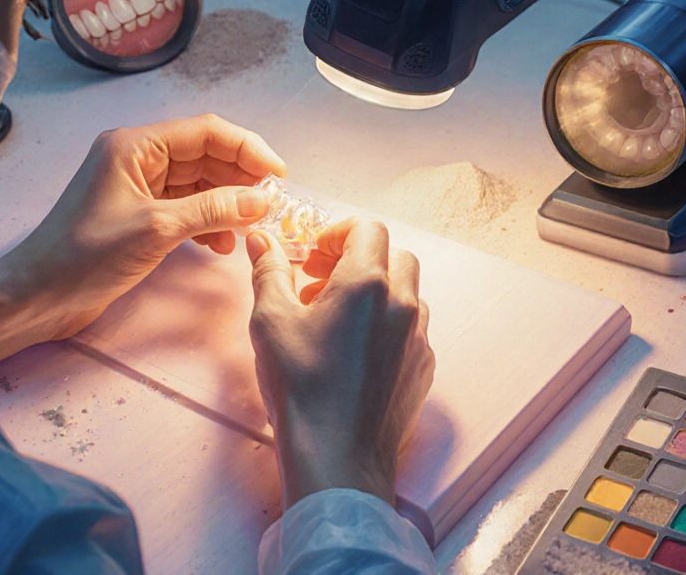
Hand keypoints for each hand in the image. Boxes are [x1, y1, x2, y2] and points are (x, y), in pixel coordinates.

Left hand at [9, 114, 286, 333]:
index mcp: (135, 146)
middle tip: (272, 206)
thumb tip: (261, 200)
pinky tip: (221, 244)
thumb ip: (212, 209)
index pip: (206, 132)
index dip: (248, 148)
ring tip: (249, 228)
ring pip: (198, 183)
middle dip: (240, 179)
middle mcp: (138, 158)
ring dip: (227, 203)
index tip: (279, 176)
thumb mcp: (156, 229)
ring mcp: (138, 187)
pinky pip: (185, 208)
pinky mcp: (139, 215)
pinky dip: (208, 222)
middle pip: (205, 155)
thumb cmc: (84, 256)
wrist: (38, 296)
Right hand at [246, 219, 433, 508]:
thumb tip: (262, 241)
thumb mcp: (271, 322)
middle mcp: (403, 304)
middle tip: (320, 282)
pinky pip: (409, 330)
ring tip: (333, 319)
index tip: (314, 254)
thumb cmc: (302, 389)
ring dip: (373, 292)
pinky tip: (353, 352)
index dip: (338, 233)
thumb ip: (269, 272)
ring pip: (405, 293)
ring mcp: (418, 337)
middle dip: (357, 260)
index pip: (368, 229)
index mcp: (367, 283)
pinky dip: (385, 326)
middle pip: (392, 255)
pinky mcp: (423, 367)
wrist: (338, 456)